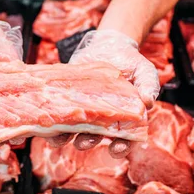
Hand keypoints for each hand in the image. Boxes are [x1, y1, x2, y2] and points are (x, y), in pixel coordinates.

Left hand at [47, 28, 159, 155]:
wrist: (108, 45)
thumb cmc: (130, 62)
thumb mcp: (144, 71)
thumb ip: (149, 85)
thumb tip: (148, 102)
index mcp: (122, 119)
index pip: (123, 140)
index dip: (121, 147)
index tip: (117, 148)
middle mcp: (100, 120)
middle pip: (93, 138)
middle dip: (87, 143)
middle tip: (83, 142)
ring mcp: (81, 110)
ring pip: (71, 129)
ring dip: (64, 136)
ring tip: (59, 136)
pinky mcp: (65, 98)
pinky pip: (55, 111)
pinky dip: (48, 116)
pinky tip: (45, 117)